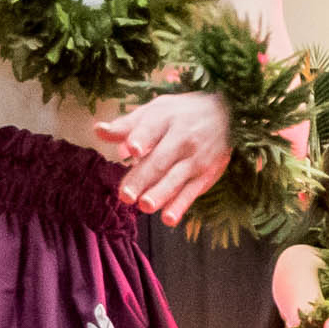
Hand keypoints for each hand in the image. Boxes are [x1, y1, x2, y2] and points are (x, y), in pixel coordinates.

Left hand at [92, 90, 231, 225]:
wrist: (229, 114)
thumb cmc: (182, 113)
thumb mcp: (156, 110)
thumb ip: (127, 124)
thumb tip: (98, 131)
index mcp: (166, 118)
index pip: (152, 128)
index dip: (142, 138)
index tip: (133, 149)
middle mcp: (183, 138)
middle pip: (160, 160)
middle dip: (143, 178)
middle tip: (126, 195)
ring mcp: (196, 158)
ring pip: (176, 178)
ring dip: (161, 194)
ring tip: (145, 206)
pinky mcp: (207, 175)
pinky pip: (192, 192)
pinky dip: (181, 205)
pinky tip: (169, 217)